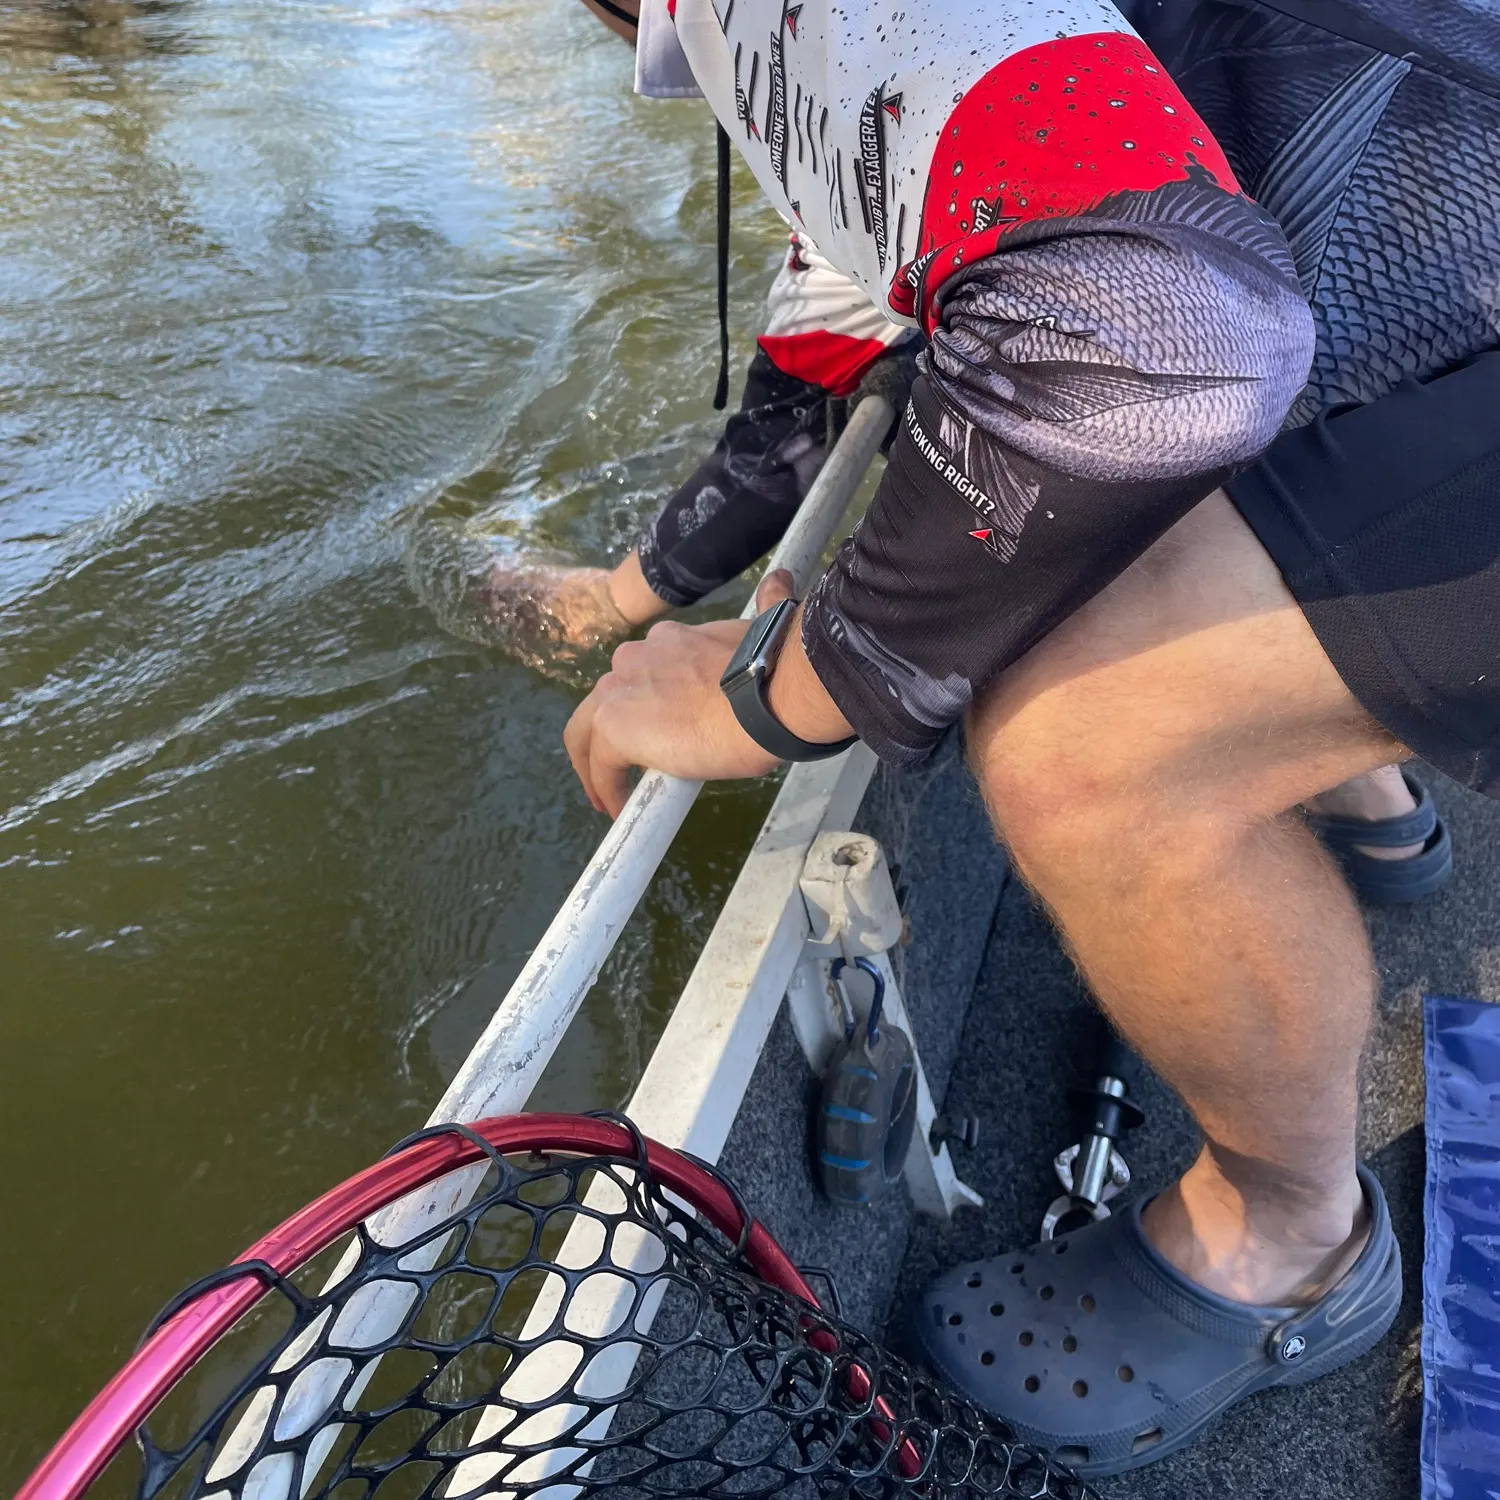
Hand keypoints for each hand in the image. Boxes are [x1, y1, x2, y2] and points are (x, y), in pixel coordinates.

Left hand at [563, 571, 797, 816]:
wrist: (771, 695)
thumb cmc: (777, 672)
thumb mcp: (766, 631)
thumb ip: (763, 611)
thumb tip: (783, 582)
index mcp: (668, 641)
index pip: (641, 674)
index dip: (642, 703)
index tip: (657, 726)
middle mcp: (636, 659)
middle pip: (603, 698)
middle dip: (606, 731)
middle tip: (619, 764)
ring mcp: (620, 690)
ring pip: (586, 730)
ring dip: (594, 762)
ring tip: (608, 793)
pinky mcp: (615, 727)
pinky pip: (599, 766)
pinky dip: (604, 789)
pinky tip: (617, 808)